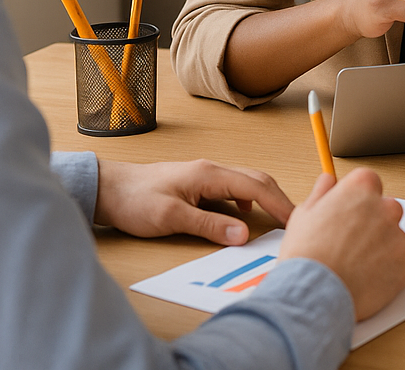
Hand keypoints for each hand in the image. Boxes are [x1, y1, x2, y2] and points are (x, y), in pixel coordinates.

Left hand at [94, 158, 295, 245]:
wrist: (109, 189)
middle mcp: (212, 170)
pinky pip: (233, 190)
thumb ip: (209, 225)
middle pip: (257, 180)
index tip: (296, 221)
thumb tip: (243, 234)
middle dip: (279, 200)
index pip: (256, 186)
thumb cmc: (135, 200)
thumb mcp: (171, 217)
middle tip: (295, 222)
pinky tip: (244, 217)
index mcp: (209, 174)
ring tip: (277, 220)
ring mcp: (206, 176)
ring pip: (246, 184)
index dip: (279, 204)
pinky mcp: (199, 185)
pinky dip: (248, 202)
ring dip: (265, 200)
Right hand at [281, 169, 404, 319]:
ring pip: (393, 238)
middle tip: (348, 242)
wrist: (315, 295)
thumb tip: (328, 181)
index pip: (368, 181)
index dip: (355, 198)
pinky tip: (363, 279)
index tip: (346, 211)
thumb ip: (322, 193)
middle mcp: (386, 208)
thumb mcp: (304, 214)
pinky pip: (398, 264)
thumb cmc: (306, 255)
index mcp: (362, 188)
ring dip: (379, 247)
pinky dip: (385, 271)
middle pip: (385, 209)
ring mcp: (398, 238)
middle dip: (371, 222)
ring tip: (352, 265)